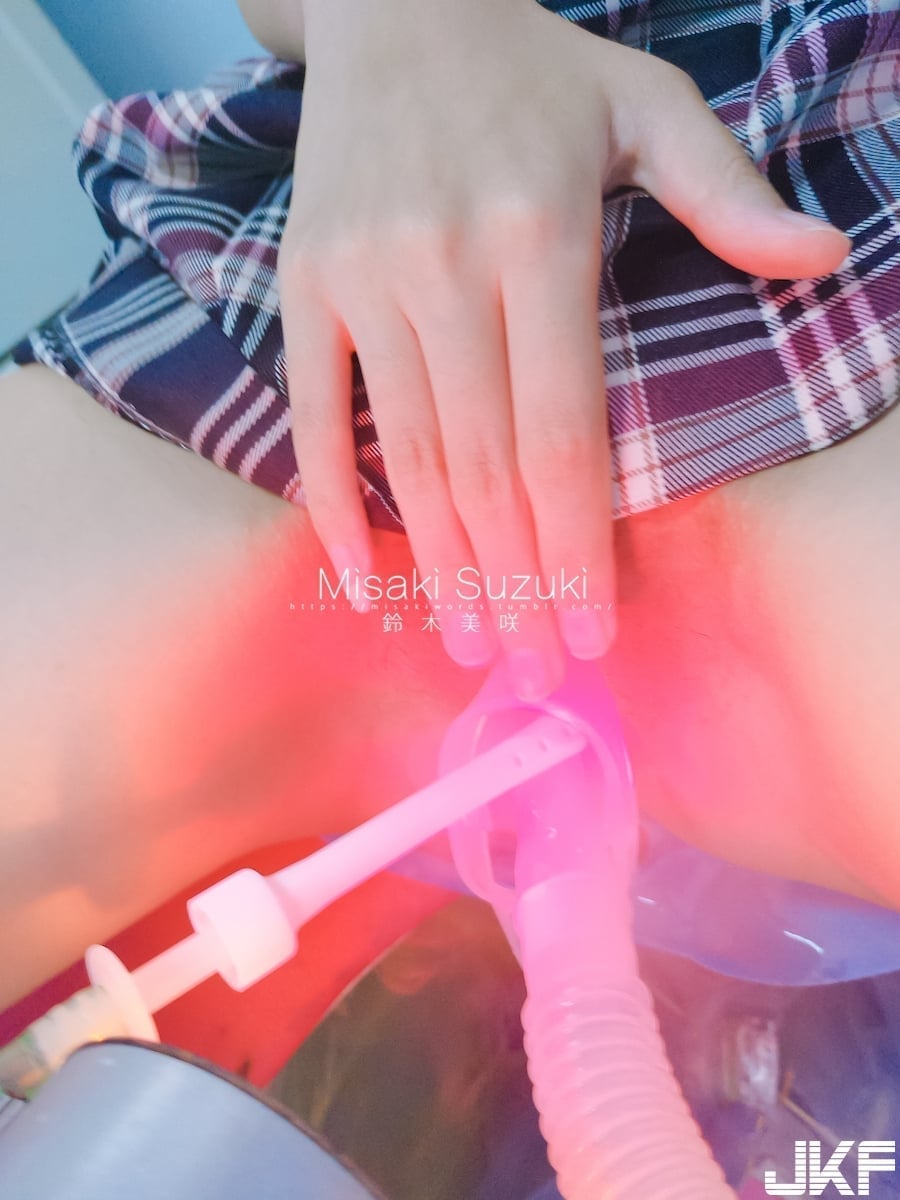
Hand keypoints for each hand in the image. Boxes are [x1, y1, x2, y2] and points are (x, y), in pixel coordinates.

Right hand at [278, 0, 848, 699]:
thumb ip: (727, 191)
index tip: (588, 632)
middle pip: (484, 468)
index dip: (576, 545)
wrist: (394, 6)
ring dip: (438, 565)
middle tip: (526, 668)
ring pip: (406, 457)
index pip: (563, 434)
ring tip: (463, 641)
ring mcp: (363, 282)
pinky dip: (333, 504)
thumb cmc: (532, 70)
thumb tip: (821, 259)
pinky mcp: (304, 287)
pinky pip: (312, 416)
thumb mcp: (647, 106)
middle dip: (513, 582)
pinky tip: (360, 579)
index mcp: (539, 239)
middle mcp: (445, 270)